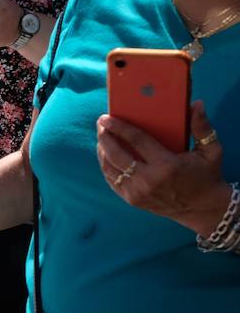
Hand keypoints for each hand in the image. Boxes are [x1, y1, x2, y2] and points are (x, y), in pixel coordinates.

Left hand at [97, 102, 229, 231]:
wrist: (202, 209)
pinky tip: (104, 155)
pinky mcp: (132, 200)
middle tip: (100, 123)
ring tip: (101, 136)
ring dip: (102, 151)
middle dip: (105, 137)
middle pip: (117, 155)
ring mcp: (138, 192)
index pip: (137, 141)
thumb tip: (197, 104)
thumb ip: (202, 127)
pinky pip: (112, 180)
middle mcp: (149, 180)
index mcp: (167, 166)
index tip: (107, 117)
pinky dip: (105, 166)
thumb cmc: (206, 176)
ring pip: (109, 168)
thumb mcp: (211, 151)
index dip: (120, 128)